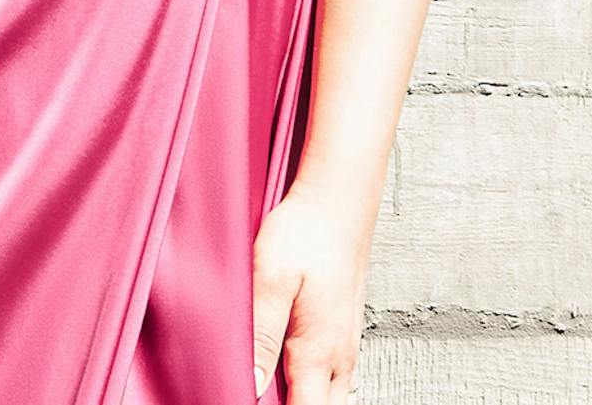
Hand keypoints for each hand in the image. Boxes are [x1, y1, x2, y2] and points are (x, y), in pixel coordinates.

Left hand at [249, 186, 368, 399]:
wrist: (337, 205)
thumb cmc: (304, 236)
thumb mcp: (270, 279)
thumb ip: (261, 335)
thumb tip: (251, 385)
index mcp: (317, 350)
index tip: (245, 401)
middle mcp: (339, 357)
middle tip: (255, 396)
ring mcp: (345, 346)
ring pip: (332, 397)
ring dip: (305, 400)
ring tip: (269, 391)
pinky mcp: (343, 333)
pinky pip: (334, 377)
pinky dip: (314, 386)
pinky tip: (288, 374)